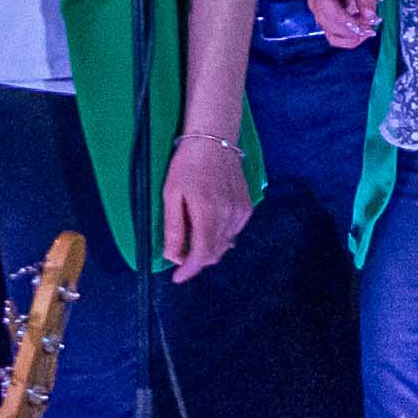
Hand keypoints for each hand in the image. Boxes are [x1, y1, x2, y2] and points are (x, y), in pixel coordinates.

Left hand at [159, 127, 252, 277]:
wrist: (214, 139)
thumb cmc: (187, 165)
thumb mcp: (171, 194)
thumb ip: (174, 227)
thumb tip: (172, 257)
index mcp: (207, 214)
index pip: (202, 254)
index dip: (190, 270)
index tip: (178, 278)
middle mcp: (228, 216)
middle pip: (214, 253)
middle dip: (196, 260)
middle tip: (180, 253)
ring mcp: (240, 212)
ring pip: (225, 244)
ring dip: (208, 248)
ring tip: (192, 238)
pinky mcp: (246, 207)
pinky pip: (233, 232)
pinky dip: (220, 236)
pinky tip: (208, 225)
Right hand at [304, 0, 382, 46]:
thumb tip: (370, 18)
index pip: (326, 4)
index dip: (344, 20)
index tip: (365, 27)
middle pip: (325, 20)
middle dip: (350, 30)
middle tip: (371, 29)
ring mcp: (316, 7)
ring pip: (328, 30)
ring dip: (349, 35)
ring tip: (368, 31)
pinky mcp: (323, 15)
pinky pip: (331, 33)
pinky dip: (346, 37)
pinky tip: (360, 34)